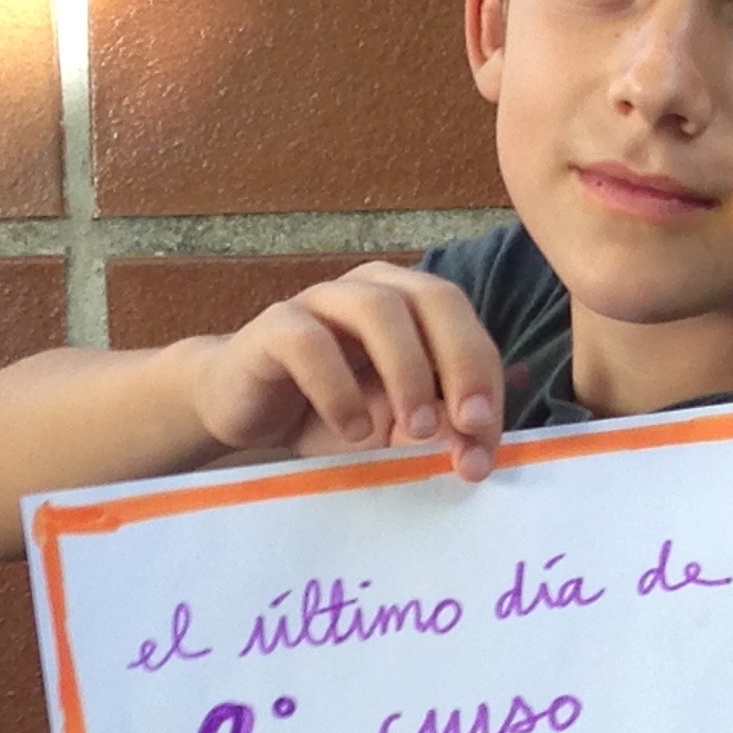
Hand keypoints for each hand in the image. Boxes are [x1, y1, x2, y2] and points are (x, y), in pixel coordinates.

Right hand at [187, 262, 510, 481]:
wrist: (246, 410)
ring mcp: (322, 302)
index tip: (486, 442)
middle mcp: (374, 291)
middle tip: (468, 425)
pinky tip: (353, 429)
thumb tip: (487, 436)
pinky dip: (338, 389)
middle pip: (435, 299)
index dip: (486, 383)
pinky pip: (309, 342)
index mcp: (414, 307)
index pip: (469, 330)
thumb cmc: (330, 413)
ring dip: (406, 370)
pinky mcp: (273, 327)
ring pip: (377, 308)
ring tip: (415, 429)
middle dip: (461, 362)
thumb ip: (441, 428)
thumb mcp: (395, 429)